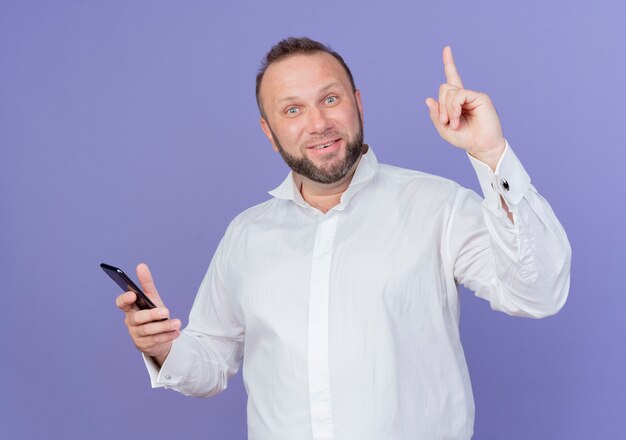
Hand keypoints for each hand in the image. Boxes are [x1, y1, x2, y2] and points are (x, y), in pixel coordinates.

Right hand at [115, 263, 180, 366]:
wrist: (159, 335)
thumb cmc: (153, 313)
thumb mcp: (151, 298)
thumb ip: (146, 283)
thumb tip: (141, 265)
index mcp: (130, 308)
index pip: (121, 303)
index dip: (125, 299)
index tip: (133, 294)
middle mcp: (130, 321)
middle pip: (138, 318)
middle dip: (152, 314)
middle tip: (165, 311)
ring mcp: (135, 335)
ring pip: (149, 331)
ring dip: (164, 326)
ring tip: (177, 323)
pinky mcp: (143, 345)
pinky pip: (155, 341)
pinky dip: (167, 336)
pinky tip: (176, 332)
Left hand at [425, 46, 505, 170]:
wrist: (482, 146)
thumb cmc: (465, 138)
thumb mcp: (444, 129)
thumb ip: (436, 116)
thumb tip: (428, 99)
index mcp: (456, 101)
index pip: (452, 78)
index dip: (449, 63)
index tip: (447, 48)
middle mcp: (465, 95)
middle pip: (444, 87)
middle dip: (441, 105)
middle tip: (445, 121)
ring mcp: (473, 95)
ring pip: (450, 91)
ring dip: (448, 109)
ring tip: (454, 123)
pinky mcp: (480, 97)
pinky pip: (460, 95)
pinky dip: (454, 107)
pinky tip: (457, 118)